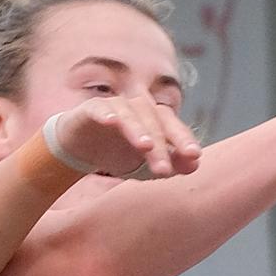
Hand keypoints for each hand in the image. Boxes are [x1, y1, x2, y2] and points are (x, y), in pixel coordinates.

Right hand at [54, 95, 201, 177]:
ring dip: (138, 129)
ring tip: (145, 146)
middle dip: (161, 146)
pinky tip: (111, 122)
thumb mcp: (145, 166)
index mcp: (155, 120)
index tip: (194, 156)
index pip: (174, 128)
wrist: (79, 148)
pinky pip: (100, 108)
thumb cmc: (117, 153)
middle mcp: (138, 109)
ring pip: (130, 114)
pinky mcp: (91, 108)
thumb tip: (196, 164)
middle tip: (164, 169)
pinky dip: (107, 113)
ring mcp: (114, 106)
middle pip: (154, 122)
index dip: (184, 140)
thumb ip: (171, 164)